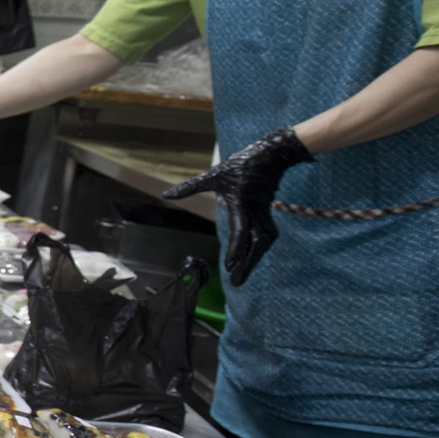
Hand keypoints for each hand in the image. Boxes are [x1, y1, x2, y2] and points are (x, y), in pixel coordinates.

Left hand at [163, 126, 312, 286]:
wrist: (272, 155)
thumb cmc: (240, 165)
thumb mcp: (213, 175)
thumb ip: (190, 187)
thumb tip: (166, 194)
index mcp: (242, 203)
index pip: (240, 231)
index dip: (235, 250)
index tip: (229, 267)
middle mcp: (256, 211)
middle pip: (254, 243)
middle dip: (246, 263)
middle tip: (236, 282)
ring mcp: (265, 213)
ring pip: (263, 242)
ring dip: (254, 259)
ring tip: (242, 276)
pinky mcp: (268, 214)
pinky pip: (266, 236)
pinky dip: (259, 249)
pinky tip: (252, 260)